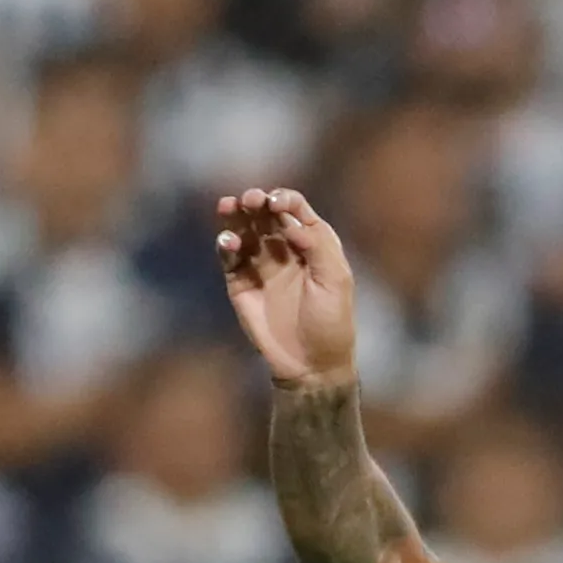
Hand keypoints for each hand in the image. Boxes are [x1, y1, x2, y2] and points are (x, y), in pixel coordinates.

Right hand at [216, 188, 359, 389]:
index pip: (293, 208)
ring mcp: (260, 263)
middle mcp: (283, 248)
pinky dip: (226, 243)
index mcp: (311, 243)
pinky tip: (229, 242)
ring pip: (243, 228)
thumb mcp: (336, 281)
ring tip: (228, 207)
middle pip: (264, 213)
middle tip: (250, 200)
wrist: (311, 365)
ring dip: (235, 214)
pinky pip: (229, 255)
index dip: (284, 198)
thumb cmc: (330, 323)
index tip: (276, 203)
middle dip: (255, 201)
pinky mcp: (240, 282)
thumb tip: (291, 222)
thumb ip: (318, 246)